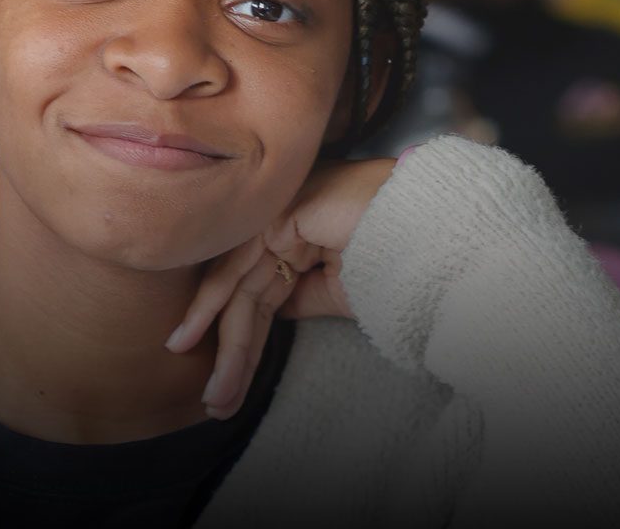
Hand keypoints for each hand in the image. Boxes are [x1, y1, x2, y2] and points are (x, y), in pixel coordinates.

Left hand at [164, 157, 396, 418]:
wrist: (429, 235)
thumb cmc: (399, 260)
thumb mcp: (344, 292)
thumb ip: (302, 299)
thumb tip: (271, 317)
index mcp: (302, 242)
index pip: (263, 299)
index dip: (246, 347)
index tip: (230, 391)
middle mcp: (282, 226)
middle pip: (247, 299)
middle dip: (232, 354)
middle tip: (216, 403)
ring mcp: (275, 217)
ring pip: (238, 289)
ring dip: (224, 345)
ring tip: (214, 392)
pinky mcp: (273, 215)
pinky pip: (234, 265)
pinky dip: (210, 302)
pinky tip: (191, 335)